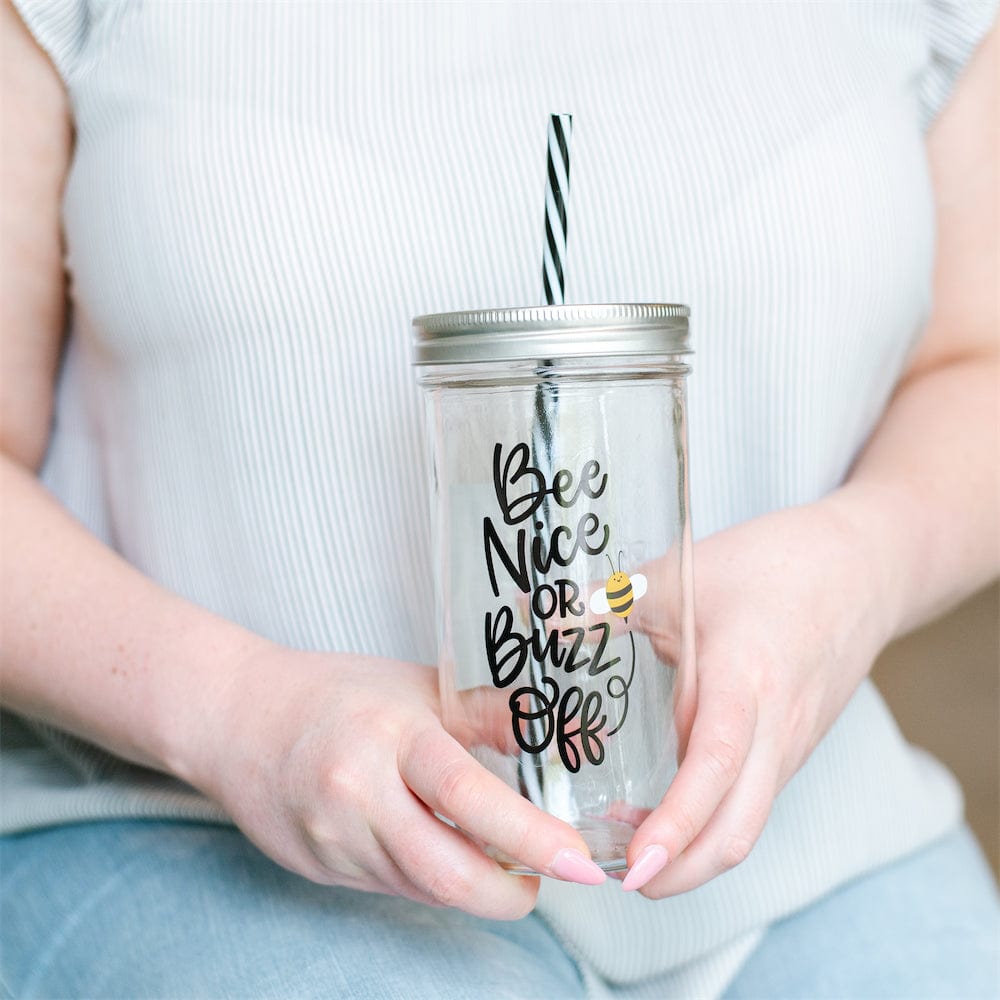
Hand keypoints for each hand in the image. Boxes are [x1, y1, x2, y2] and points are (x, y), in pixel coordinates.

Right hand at [188, 644, 606, 918]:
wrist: (240, 720)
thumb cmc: (336, 693)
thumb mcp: (418, 685)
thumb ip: (490, 714)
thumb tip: (568, 732)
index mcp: (389, 735)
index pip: (466, 794)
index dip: (529, 836)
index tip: (578, 859)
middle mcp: (356, 794)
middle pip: (444, 871)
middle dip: (510, 893)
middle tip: (551, 878)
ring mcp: (333, 840)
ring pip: (423, 887)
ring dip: (474, 884)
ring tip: (505, 857)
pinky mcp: (321, 870)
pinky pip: (394, 888)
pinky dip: (433, 878)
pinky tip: (444, 849)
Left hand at [621, 494, 891, 895]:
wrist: (861, 567)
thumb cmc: (774, 564)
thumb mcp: (681, 574)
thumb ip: (608, 602)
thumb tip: (534, 613)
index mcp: (746, 680)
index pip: (714, 768)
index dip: (676, 823)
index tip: (634, 862)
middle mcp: (776, 727)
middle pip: (738, 829)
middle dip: (681, 872)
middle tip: (619, 878)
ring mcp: (790, 743)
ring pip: (747, 821)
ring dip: (694, 850)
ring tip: (629, 844)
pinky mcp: (792, 746)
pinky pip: (754, 799)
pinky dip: (713, 821)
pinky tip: (668, 806)